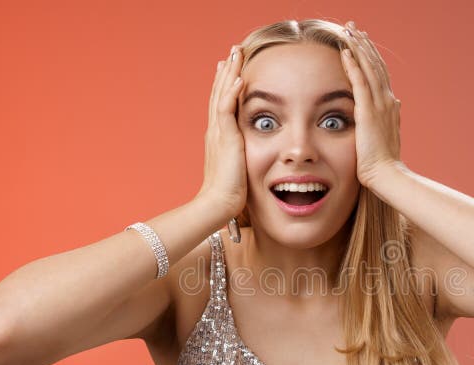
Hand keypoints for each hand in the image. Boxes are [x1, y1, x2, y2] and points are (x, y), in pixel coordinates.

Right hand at [198, 45, 247, 218]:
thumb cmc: (231, 194)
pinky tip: (239, 78)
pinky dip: (232, 92)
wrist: (218, 204)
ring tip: (236, 54)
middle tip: (233, 51)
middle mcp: (216, 131)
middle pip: (220, 93)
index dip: (226, 85)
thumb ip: (245, 158)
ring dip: (229, 73)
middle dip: (227, 71)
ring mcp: (218, 134)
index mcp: (219, 137)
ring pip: (222, 95)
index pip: (222, 104)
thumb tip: (257, 159)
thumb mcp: (240, 169)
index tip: (233, 68)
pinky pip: (226, 110)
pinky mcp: (225, 139)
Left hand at [340, 22, 401, 187]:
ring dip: (359, 48)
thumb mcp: (388, 134)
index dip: (371, 56)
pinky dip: (353, 66)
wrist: (387, 175)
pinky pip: (360, 83)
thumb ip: (390, 118)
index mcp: (390, 106)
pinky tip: (345, 52)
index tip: (363, 41)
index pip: (380, 74)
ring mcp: (379, 105)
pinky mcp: (368, 112)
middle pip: (375, 65)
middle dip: (365, 44)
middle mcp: (387, 101)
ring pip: (369, 69)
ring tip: (349, 31)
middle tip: (354, 27)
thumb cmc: (383, 162)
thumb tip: (397, 104)